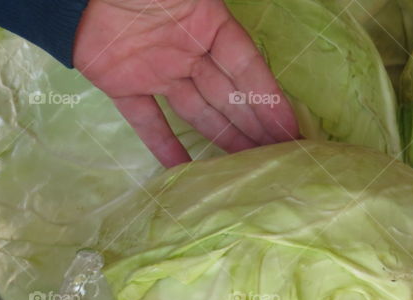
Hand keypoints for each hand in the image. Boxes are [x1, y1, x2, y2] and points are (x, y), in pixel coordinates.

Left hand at [74, 0, 298, 166]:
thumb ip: (215, 14)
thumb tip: (248, 47)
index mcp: (207, 23)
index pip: (246, 67)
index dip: (269, 99)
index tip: (290, 130)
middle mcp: (187, 50)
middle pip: (227, 95)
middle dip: (254, 126)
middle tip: (279, 159)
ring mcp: (156, 70)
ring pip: (197, 111)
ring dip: (223, 138)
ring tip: (248, 167)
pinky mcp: (121, 85)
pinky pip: (147, 120)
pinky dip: (163, 145)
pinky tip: (185, 171)